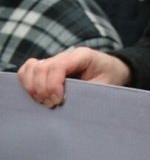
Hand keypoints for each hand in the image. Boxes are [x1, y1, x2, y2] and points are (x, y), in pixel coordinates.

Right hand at [17, 47, 131, 107]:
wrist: (113, 69)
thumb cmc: (110, 76)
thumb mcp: (105, 85)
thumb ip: (87, 92)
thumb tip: (68, 104)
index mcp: (81, 56)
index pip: (58, 67)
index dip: (53, 85)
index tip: (58, 101)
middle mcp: (65, 55)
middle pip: (41, 67)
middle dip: (42, 89)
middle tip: (52, 104)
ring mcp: (54, 60)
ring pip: (31, 67)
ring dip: (32, 87)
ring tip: (43, 101)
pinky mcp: (48, 67)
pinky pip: (28, 69)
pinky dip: (26, 82)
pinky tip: (36, 95)